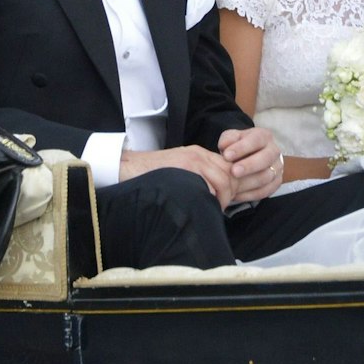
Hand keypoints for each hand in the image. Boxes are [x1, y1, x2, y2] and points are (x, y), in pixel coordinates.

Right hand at [120, 145, 238, 207]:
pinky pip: (209, 185)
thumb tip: (215, 195)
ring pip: (224, 180)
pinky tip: (203, 206)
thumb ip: (198, 176)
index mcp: (200, 154)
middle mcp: (200, 154)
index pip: (229, 168)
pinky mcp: (186, 167)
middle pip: (231, 174)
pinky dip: (211, 198)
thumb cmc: (152, 174)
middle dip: (231, 194)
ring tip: (214, 209)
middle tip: (221, 208)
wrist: (129, 166)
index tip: (228, 200)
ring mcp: (193, 160)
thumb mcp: (180, 169)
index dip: (233, 186)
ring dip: (223, 199)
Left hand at [218, 126, 282, 204]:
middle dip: (249, 165)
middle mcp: (274, 151)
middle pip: (266, 158)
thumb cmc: (239, 147)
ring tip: (233, 186)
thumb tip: (225, 146)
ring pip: (267, 176)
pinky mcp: (276, 182)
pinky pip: (266, 191)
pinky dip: (250, 194)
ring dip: (249, 182)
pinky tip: (236, 195)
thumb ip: (228, 139)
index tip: (227, 155)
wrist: (251, 157)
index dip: (242, 148)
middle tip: (234, 171)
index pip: (256, 140)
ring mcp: (277, 167)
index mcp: (264, 136)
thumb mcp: (232, 138)